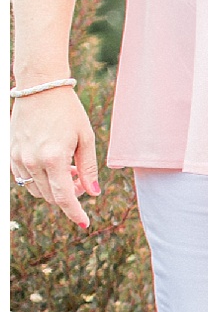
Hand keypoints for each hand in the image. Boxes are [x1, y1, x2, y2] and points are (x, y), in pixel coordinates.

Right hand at [9, 86, 97, 228]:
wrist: (40, 88)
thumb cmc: (68, 112)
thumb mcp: (86, 139)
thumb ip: (88, 169)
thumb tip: (93, 193)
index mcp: (53, 158)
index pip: (64, 198)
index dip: (75, 213)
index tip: (84, 223)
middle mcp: (32, 160)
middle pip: (50, 196)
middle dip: (68, 196)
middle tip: (80, 181)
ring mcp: (18, 157)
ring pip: (35, 190)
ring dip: (53, 187)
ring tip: (67, 170)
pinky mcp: (10, 152)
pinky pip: (23, 178)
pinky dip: (39, 179)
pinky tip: (52, 165)